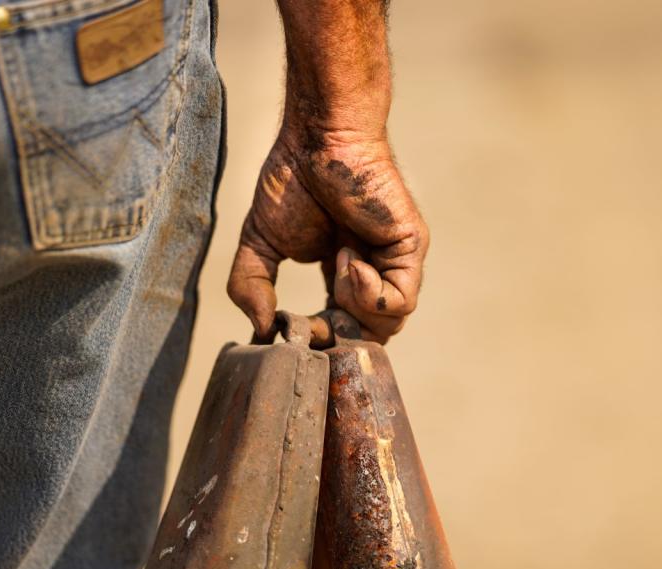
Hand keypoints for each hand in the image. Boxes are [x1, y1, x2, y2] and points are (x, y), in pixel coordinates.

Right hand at [226, 128, 428, 343]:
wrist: (318, 140)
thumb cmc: (293, 180)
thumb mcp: (260, 243)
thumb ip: (251, 286)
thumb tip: (261, 329)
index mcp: (344, 273)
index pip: (341, 327)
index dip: (317, 335)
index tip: (291, 326)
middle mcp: (374, 272)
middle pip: (369, 334)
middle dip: (336, 335)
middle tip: (314, 316)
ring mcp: (395, 262)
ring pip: (389, 325)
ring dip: (352, 307)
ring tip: (336, 260)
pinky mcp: (410, 249)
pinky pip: (401, 300)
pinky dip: (369, 294)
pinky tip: (349, 257)